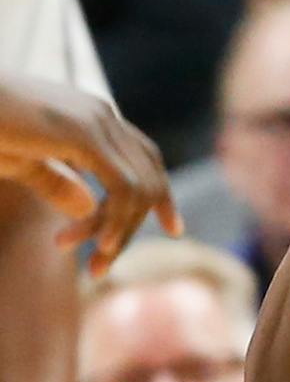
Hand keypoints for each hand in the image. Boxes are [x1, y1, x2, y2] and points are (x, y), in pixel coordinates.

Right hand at [0, 73, 180, 273]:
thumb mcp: (21, 162)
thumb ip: (56, 182)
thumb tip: (88, 205)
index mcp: (91, 117)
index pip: (145, 158)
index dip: (161, 194)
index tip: (175, 229)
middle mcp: (102, 115)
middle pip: (147, 176)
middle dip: (136, 225)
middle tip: (103, 266)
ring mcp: (97, 122)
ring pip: (138, 188)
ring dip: (118, 232)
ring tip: (92, 264)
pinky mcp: (84, 135)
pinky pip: (123, 188)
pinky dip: (117, 220)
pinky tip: (100, 245)